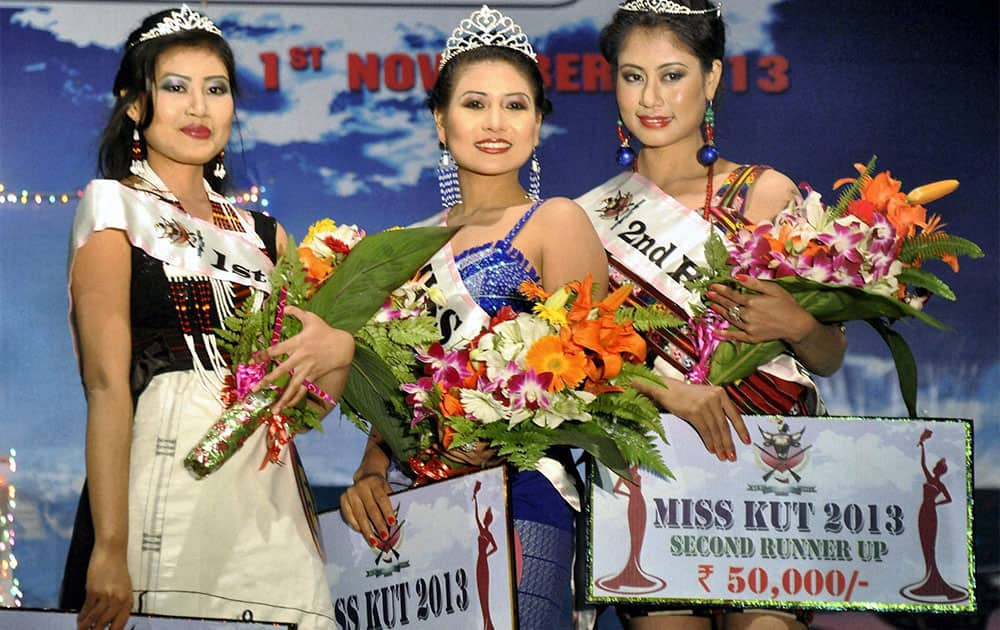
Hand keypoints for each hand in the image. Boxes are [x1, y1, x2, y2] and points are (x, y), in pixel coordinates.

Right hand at [78, 543, 131, 629]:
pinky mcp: (94, 591)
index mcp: (128, 600)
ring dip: (86, 626)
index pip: (120, 624)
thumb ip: (119, 603)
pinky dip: (82, 616)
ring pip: (94, 618)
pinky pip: (87, 608)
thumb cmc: (117, 568)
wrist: (111, 551)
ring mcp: (106, 596)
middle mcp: (118, 600)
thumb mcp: (124, 587)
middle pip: (104, 624)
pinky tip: (79, 620)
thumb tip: (109, 619)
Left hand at [256, 305, 353, 414]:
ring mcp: (307, 369)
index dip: (263, 355)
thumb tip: (284, 306)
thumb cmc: (325, 331)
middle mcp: (301, 358)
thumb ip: (296, 312)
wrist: (343, 346)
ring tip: (273, 409)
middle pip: (281, 371)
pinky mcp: (313, 376)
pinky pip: (302, 390)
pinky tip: (286, 407)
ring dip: (282, 398)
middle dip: (268, 381)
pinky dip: (294, 399)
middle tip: (255, 390)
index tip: (252, 361)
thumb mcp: (312, 318)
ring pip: (292, 386)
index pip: (276, 350)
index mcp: (298, 343)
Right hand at [340, 471, 394, 546]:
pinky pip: (349, 516)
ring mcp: (351, 493)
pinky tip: (362, 532)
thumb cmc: (379, 487)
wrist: (365, 476)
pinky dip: (356, 525)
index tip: (392, 523)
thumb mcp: (387, 489)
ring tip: (373, 541)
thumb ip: (390, 503)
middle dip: (378, 524)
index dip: (387, 512)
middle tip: (384, 536)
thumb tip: (392, 523)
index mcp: (374, 482)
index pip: (382, 499)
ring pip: (359, 515)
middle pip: (370, 509)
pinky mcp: (343, 499)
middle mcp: (361, 486)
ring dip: (367, 530)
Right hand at [634, 378, 748, 461]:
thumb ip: (718, 408)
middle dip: (729, 443)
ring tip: (723, 456)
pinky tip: (712, 449)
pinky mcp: (694, 412)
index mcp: (721, 393)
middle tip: (732, 455)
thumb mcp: (707, 397)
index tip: (746, 441)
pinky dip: (709, 441)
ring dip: (719, 445)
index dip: (741, 430)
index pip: (735, 415)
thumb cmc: (688, 395)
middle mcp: (714, 398)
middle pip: (724, 425)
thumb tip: (727, 431)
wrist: (669, 390)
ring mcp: (704, 404)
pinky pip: (704, 430)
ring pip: (715, 430)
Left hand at [707, 276, 816, 344]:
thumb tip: (737, 277)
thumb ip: (754, 283)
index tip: (713, 286)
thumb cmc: (787, 304)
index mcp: (752, 301)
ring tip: (712, 306)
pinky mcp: (751, 337)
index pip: (732, 294)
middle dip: (718, 299)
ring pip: (730, 318)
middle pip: (729, 305)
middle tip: (709, 295)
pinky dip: (725, 334)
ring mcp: (748, 327)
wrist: (797, 325)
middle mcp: (748, 315)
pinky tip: (716, 331)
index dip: (721, 290)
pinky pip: (735, 335)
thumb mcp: (773, 289)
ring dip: (720, 311)